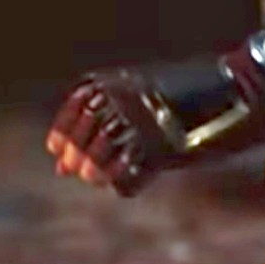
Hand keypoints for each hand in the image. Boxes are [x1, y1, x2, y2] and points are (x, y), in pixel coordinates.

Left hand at [44, 70, 174, 196]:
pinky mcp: (165, 141)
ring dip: (96, 166)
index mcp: (117, 80)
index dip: (62, 128)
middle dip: (77, 151)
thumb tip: (60, 168)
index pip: (77, 102)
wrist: (211, 99)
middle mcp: (128, 93)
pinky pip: (133, 162)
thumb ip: (91, 130)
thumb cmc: (157, 105)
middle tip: (74, 170)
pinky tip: (117, 183)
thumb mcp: (125, 104)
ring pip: (108, 143)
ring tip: (93, 177)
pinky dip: (122, 177)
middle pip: (90, 124)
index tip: (54, 149)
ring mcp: (147, 114)